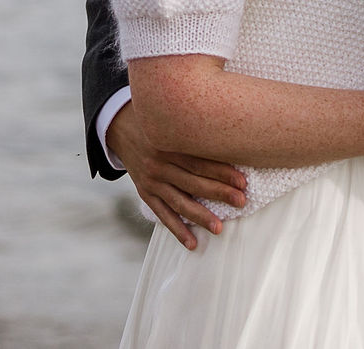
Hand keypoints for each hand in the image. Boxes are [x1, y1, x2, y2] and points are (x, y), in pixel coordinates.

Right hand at [105, 101, 247, 250]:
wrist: (120, 127)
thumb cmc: (157, 122)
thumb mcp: (172, 120)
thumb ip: (194, 129)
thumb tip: (231, 135)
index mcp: (168, 143)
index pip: (199, 161)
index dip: (222, 171)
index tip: (243, 182)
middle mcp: (159, 164)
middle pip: (193, 182)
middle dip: (219, 193)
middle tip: (241, 202)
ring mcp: (151, 181)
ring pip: (179, 202)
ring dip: (200, 216)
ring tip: (219, 228)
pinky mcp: (145, 193)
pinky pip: (163, 214)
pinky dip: (177, 229)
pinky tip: (192, 243)